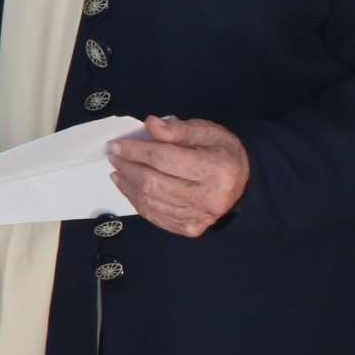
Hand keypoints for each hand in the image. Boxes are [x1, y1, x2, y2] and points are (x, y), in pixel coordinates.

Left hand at [108, 114, 249, 237]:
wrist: (240, 181)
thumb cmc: (221, 152)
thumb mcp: (205, 131)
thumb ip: (176, 129)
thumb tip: (151, 125)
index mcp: (216, 169)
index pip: (164, 159)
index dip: (136, 151)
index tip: (116, 144)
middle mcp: (208, 198)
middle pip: (153, 183)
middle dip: (127, 167)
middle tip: (113, 155)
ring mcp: (199, 217)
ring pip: (150, 202)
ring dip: (128, 184)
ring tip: (118, 169)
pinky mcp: (190, 228)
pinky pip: (155, 216)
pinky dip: (137, 200)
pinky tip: (129, 186)